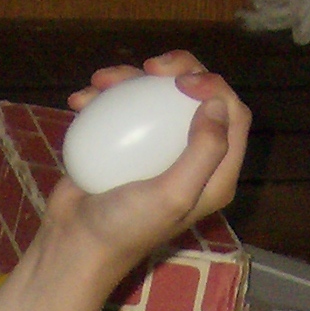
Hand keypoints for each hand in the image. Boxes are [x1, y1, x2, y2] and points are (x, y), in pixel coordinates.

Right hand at [43, 53, 248, 266]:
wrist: (76, 243)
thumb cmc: (126, 227)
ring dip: (132, 76)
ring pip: (159, 94)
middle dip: (181, 68)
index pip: (234, 116)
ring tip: (102, 80)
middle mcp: (191, 159)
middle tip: (151, 67)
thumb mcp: (173, 195)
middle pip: (201, 96)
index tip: (181, 83)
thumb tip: (216, 104)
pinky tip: (82, 99)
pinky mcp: (125, 145)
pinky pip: (122, 108)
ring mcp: (157, 150)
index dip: (215, 87)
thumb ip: (205, 151)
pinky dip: (102, 96)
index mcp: (215, 175)